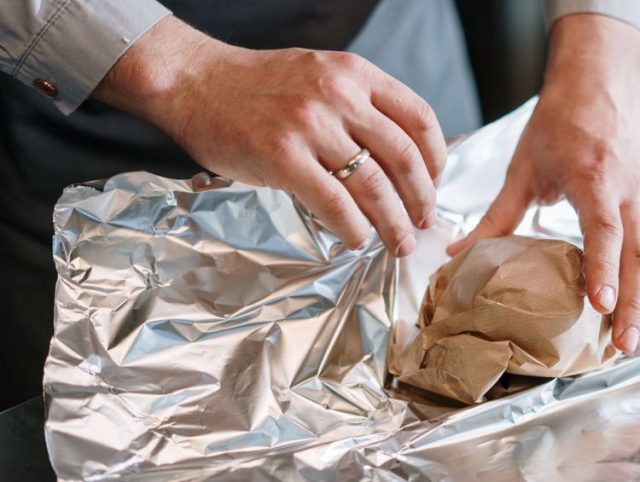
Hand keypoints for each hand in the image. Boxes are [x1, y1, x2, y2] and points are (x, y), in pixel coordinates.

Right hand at [93, 17, 445, 256]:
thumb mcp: (321, 75)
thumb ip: (360, 105)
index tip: (435, 184)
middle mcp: (339, 94)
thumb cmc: (258, 86)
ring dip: (393, 223)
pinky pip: (334, 203)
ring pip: (373, 185)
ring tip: (400, 242)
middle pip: (403, 157)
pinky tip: (357, 239)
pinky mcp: (281, 156)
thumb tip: (400, 157)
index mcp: (356, 74)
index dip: (436, 159)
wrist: (194, 81)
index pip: (420, 118)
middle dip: (422, 199)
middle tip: (425, 222)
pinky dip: (353, 228)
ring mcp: (310, 125)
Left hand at [448, 15, 639, 352]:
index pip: (606, 231)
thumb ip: (496, 216)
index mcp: (596, 177)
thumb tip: (457, 255)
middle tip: (622, 346)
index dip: (604, 270)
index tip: (600, 307)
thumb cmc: (561, 121)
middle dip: (634, 304)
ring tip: (631, 340)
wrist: (603, 81)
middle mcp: (632, 189)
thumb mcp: (523, 166)